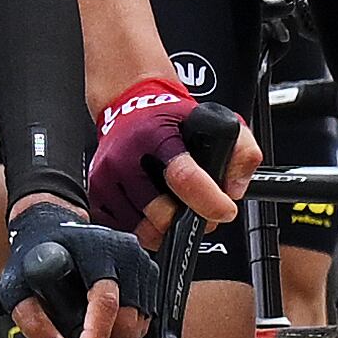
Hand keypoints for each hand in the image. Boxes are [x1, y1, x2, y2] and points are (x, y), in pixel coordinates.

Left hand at [0, 201, 155, 337]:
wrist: (53, 227)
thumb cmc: (38, 253)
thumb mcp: (18, 286)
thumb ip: (34, 322)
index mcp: (94, 250)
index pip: (105, 300)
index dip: (97, 335)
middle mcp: (124, 252)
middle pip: (128, 315)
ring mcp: (140, 260)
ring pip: (140, 319)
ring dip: (119, 336)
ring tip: (93, 332)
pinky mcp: (149, 270)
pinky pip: (146, 314)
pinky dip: (128, 326)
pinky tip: (107, 320)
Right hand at [89, 75, 251, 238]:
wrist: (127, 106)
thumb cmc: (169, 119)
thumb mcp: (215, 121)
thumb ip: (240, 150)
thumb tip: (234, 189)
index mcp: (157, 135)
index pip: (183, 176)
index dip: (208, 201)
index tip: (225, 210)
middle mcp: (126, 157)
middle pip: (161, 214)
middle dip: (187, 221)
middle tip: (199, 211)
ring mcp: (107, 178)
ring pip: (143, 229)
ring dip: (166, 229)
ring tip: (176, 208)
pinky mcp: (96, 195)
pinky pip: (125, 231)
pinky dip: (144, 229)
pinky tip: (153, 210)